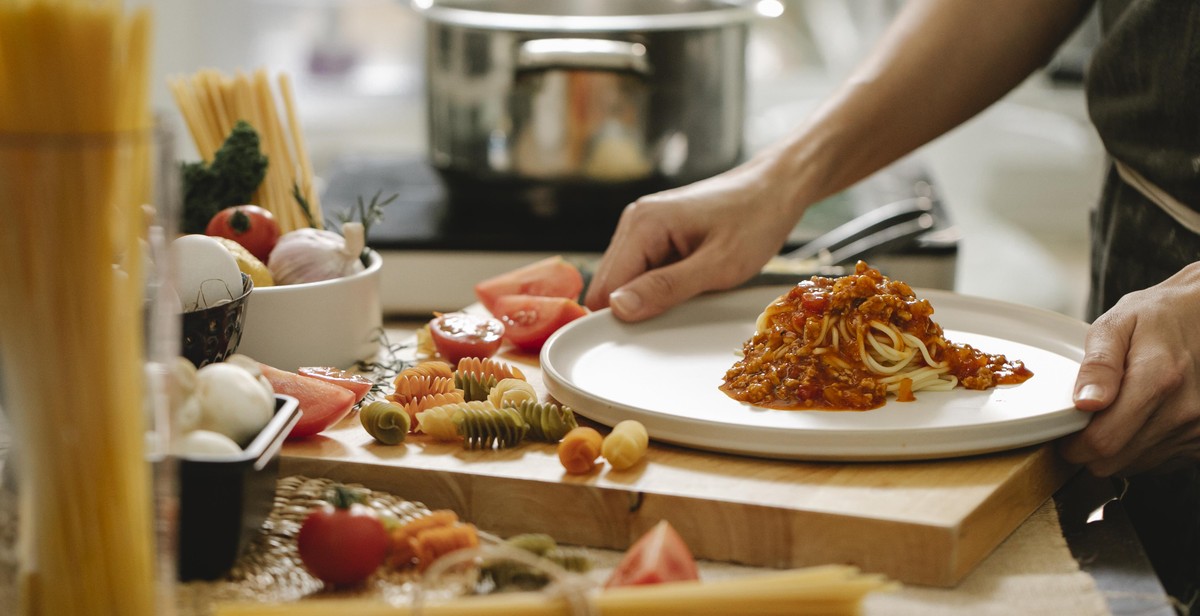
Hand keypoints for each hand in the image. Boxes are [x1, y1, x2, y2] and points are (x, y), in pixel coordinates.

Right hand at [584, 159, 801, 320]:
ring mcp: (644, 225)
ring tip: (691, 293)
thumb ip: (666, 288)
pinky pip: (644, 270)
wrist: (777, 188)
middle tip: (677, 315)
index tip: (649, 337)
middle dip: (636, 307)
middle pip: (610, 285)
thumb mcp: (718, 265)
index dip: (621, 317)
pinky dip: (661, 285)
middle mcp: (635, 221)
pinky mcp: (656, 233)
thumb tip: (618, 308)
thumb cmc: (755, 220)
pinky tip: (689, 282)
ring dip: (650, 296)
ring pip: (626, 280)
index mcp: (643, 224)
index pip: (605, 287)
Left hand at [1062, 262, 1199, 475]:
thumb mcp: (1116, 325)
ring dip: (1115, 449)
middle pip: (1114, 461)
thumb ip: (1098, 364)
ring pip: (1132, 466)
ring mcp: (1196, 429)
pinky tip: (1138, 419)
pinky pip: (1155, 463)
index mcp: (1158, 379)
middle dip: (1088, 450)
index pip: (1103, 441)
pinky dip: (1138, 449)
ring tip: (1116, 412)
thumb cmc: (1157, 317)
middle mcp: (1183, 410)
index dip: (1073, 445)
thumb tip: (1084, 403)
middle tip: (1083, 421)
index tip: (1064, 433)